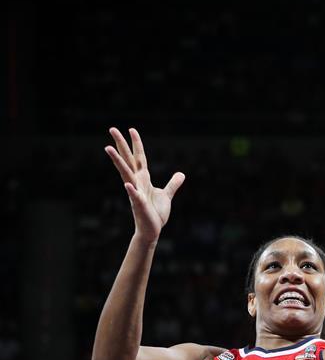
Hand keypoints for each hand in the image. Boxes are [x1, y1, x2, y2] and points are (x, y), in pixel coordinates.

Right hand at [105, 127, 184, 243]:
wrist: (152, 231)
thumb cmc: (155, 213)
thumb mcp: (167, 195)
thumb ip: (173, 184)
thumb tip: (181, 174)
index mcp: (144, 179)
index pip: (139, 157)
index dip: (136, 144)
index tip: (131, 129)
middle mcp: (137, 182)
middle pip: (128, 160)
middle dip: (120, 144)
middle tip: (112, 128)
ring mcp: (136, 192)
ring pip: (126, 174)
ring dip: (118, 161)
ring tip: (108, 148)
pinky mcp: (140, 205)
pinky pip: (135, 196)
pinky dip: (132, 190)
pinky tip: (127, 184)